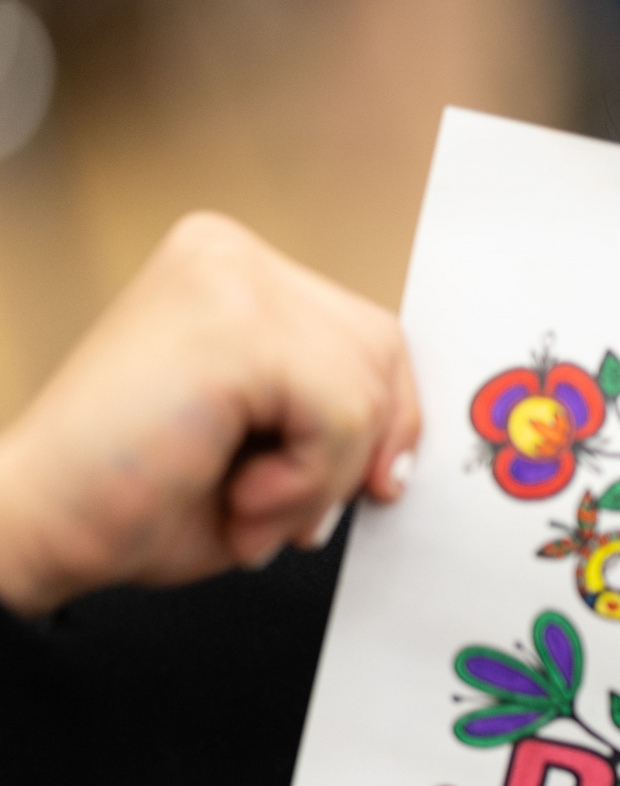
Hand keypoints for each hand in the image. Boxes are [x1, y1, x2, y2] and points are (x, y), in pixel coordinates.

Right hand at [0, 213, 418, 615]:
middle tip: (290, 512)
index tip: (365, 483)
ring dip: (323, 479)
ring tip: (247, 505)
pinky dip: (307, 482)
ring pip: (365, 389)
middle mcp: (227, 254)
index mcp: (231, 268)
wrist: (32, 531)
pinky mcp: (232, 326)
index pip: (370, 332)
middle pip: (381, 350)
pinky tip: (237, 496)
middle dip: (359, 450)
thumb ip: (338, 407)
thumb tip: (415, 430)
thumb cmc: (136, 497)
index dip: (383, 419)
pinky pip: (342, 415)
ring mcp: (228, 278)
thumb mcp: (269, 437)